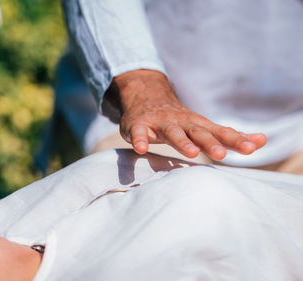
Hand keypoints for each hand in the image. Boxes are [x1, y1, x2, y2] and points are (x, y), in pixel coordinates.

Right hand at [112, 70, 266, 160]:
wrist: (146, 95)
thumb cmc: (178, 119)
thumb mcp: (203, 126)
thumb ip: (228, 136)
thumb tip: (262, 141)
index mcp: (198, 125)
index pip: (220, 132)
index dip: (236, 140)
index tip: (252, 148)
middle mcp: (181, 122)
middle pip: (198, 132)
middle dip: (210, 143)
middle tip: (221, 155)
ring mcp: (160, 123)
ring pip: (172, 132)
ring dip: (182, 142)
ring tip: (192, 153)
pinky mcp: (139, 125)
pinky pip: (138, 133)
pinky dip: (140, 140)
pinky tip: (142, 149)